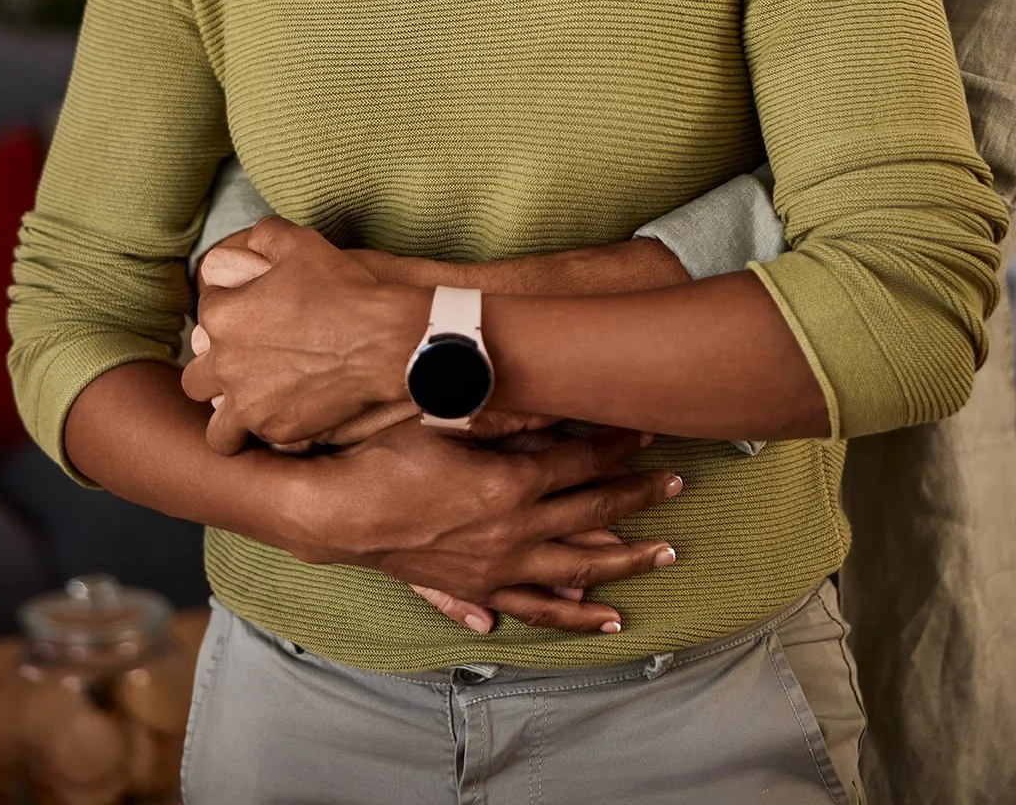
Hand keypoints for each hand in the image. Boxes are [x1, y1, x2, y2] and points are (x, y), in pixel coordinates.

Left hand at [184, 217, 421, 452]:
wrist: (382, 338)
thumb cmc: (340, 288)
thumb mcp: (300, 243)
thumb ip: (265, 235)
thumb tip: (253, 238)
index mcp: (223, 317)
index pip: (206, 313)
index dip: (229, 309)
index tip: (252, 311)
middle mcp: (224, 365)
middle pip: (195, 377)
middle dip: (215, 371)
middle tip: (245, 363)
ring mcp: (249, 404)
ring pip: (216, 426)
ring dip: (229, 415)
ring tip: (253, 405)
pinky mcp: (277, 430)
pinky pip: (257, 439)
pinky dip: (267, 430)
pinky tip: (286, 414)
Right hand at [274, 416, 682, 632]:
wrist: (336, 513)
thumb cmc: (386, 456)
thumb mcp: (445, 419)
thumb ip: (504, 412)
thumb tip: (552, 397)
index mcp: (509, 484)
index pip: (581, 461)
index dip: (617, 443)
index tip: (648, 429)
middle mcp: (512, 533)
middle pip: (592, 516)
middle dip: (639, 498)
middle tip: (678, 485)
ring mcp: (496, 568)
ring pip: (576, 572)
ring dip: (624, 562)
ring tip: (663, 556)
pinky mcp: (475, 589)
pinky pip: (533, 608)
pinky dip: (567, 614)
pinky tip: (595, 617)